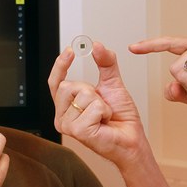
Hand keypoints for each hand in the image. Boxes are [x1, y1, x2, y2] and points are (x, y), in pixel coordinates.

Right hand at [48, 41, 149, 170]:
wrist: (131, 139)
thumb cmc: (121, 118)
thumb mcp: (113, 84)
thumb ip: (106, 63)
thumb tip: (96, 46)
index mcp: (66, 106)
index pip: (55, 82)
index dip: (60, 66)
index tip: (70, 51)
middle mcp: (62, 116)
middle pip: (68, 85)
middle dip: (90, 90)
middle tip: (101, 104)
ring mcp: (67, 125)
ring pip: (81, 95)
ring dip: (100, 103)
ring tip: (103, 115)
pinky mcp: (77, 132)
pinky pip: (91, 108)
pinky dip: (104, 112)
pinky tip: (104, 122)